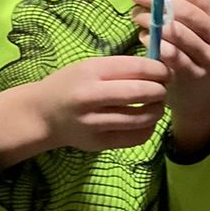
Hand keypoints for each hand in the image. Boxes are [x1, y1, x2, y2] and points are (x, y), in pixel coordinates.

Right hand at [0, 56, 167, 162]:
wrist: (43, 115)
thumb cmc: (70, 85)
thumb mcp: (88, 67)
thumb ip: (119, 68)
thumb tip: (158, 68)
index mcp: (90, 72)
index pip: (135, 68)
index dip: (158, 70)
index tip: (166, 72)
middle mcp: (91, 96)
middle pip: (141, 92)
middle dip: (160, 90)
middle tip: (163, 89)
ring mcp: (94, 122)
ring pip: (141, 118)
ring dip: (157, 111)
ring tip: (156, 105)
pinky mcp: (99, 142)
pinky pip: (135, 137)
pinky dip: (148, 128)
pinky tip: (146, 121)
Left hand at [131, 0, 209, 80]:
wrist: (197, 94)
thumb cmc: (187, 53)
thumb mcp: (187, 27)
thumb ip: (173, 4)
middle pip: (188, 12)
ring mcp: (208, 58)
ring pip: (179, 33)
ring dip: (152, 21)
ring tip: (137, 16)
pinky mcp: (194, 75)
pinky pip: (171, 55)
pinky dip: (154, 43)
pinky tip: (143, 37)